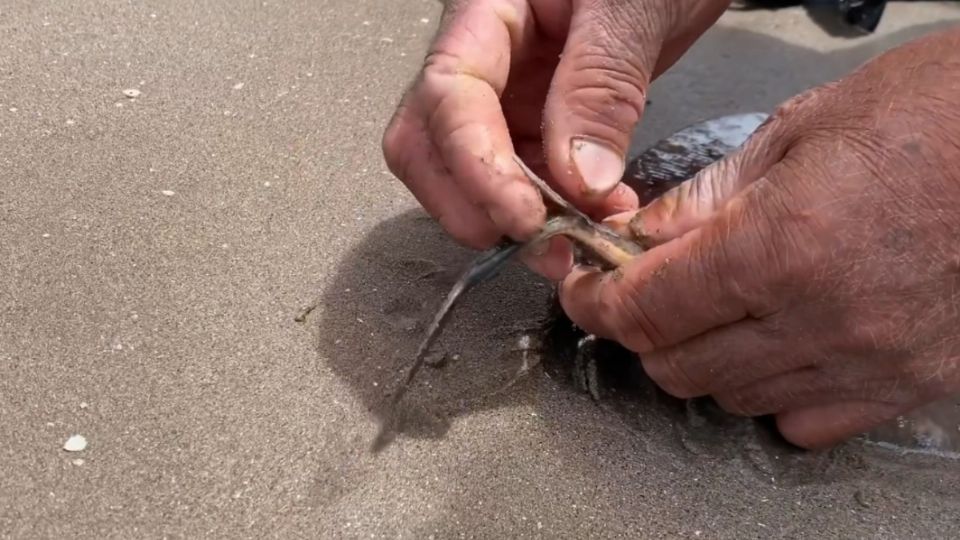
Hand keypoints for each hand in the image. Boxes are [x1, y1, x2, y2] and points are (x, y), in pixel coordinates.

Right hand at [382, 0, 729, 279]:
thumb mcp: (632, 8)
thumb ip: (599, 87)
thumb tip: (579, 180)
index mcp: (488, 14)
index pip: (447, 95)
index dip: (475, 165)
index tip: (523, 216)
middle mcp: (486, 61)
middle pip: (430, 144)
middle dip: (472, 203)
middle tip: (538, 242)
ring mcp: (510, 95)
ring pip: (473, 173)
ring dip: (517, 219)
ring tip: (583, 236)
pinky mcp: (541, 122)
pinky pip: (527, 180)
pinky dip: (553, 212)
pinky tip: (596, 219)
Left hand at [560, 27, 959, 448]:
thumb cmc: (936, 113)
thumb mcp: (800, 130)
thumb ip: (706, 196)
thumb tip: (643, 235)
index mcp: (779, 245)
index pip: (645, 308)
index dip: (595, 302)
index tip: (582, 290)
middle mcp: (819, 320)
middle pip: (676, 365)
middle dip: (640, 329)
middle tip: (639, 292)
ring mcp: (868, 363)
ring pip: (732, 396)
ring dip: (700, 357)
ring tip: (711, 310)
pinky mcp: (909, 385)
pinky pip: (803, 422)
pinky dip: (770, 391)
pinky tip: (775, 346)